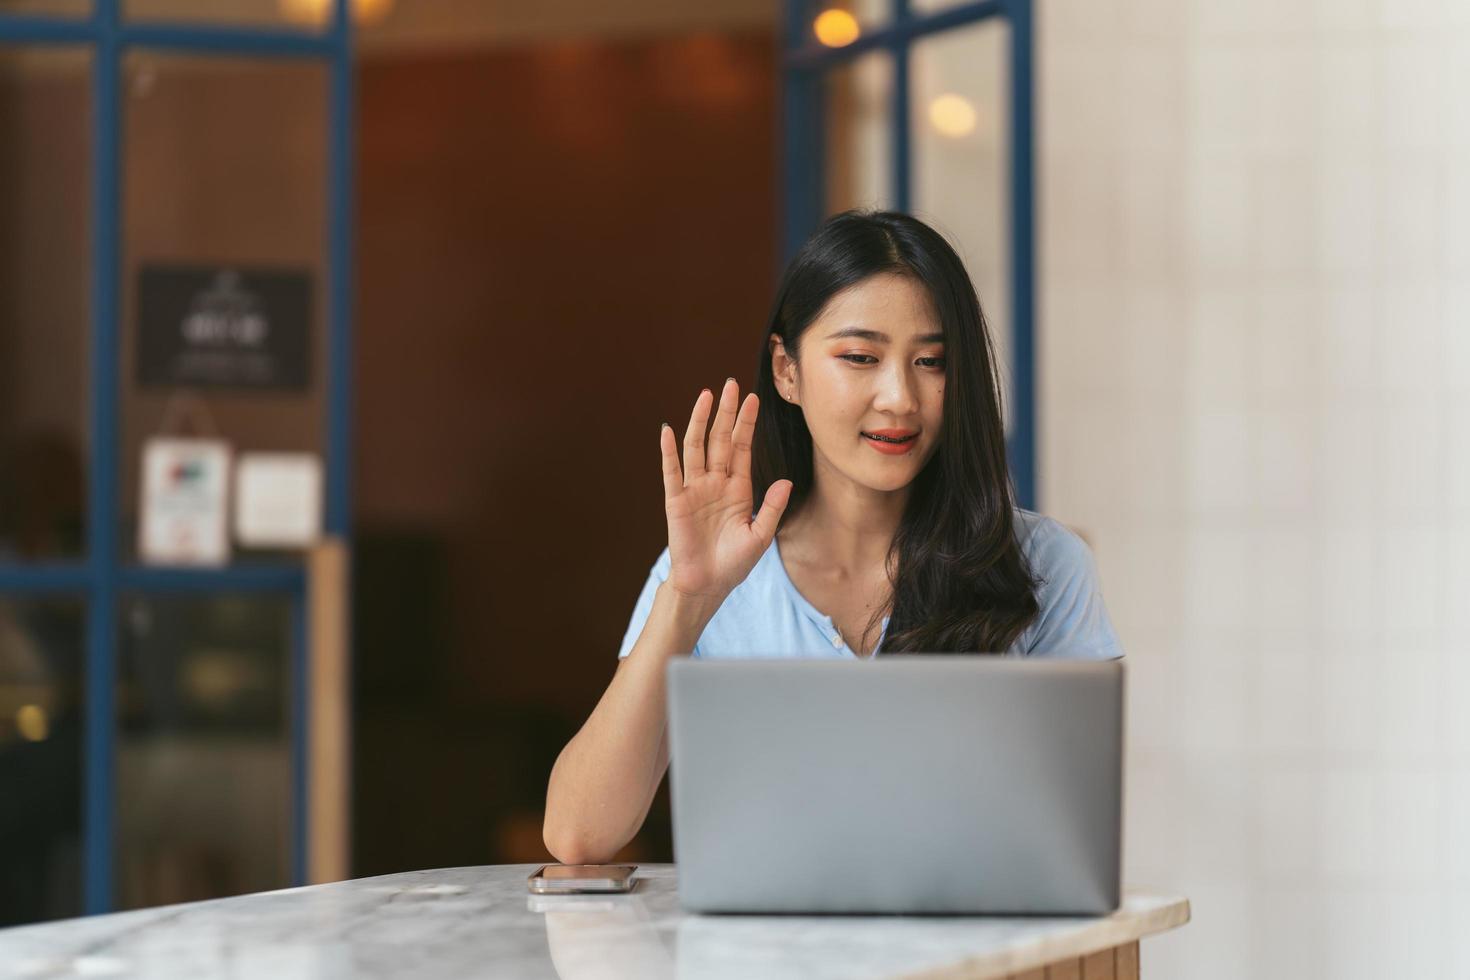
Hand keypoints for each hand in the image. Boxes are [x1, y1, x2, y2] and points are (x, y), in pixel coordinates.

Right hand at [659, 378, 792, 603]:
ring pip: (697, 448)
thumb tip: (786, 482)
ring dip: (700, 422)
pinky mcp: (676, 501)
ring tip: (706, 396)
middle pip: (720, 440)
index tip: (753, 399)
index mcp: (738, 488)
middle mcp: (715, 483)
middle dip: (726, 412)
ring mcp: (694, 490)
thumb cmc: (734, 563)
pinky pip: (672, 472)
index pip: (741, 448)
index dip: (746, 424)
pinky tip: (668, 431)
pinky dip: (669, 451)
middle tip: (730, 385)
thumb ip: (771, 508)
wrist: (708, 585)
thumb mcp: (759, 535)